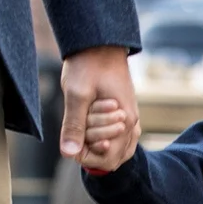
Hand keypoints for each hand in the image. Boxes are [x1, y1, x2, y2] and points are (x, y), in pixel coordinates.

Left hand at [59, 46, 140, 170]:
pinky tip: (93, 127)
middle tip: (80, 126)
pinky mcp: (127, 112)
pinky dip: (106, 137)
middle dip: (93, 149)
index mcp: (125, 121)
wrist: (101, 44)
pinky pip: (122, 137)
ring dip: (100, 143)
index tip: (72, 140)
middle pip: (116, 157)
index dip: (87, 156)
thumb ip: (74, 126)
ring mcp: (132, 117)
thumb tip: (69, 154)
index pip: (109, 159)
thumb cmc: (89, 66)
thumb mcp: (76, 95)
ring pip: (121, 149)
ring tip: (85, 126)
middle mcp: (132, 122)